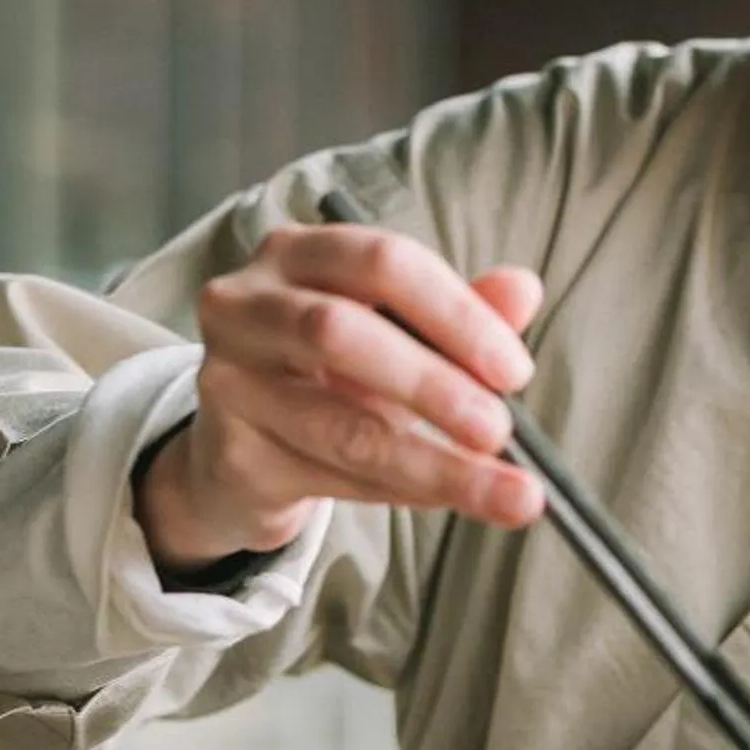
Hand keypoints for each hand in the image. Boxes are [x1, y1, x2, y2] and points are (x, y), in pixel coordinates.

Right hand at [138, 220, 546, 570]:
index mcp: (298, 253)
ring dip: (430, 461)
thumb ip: (459, 313)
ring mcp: (226, 379)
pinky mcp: (230, 453)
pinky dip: (395, 491)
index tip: (515, 372)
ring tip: (499, 489)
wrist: (245, 454)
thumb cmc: (332, 377)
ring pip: (336, 423)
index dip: (456, 315)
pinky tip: (439, 497)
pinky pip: (326, 476)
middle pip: (339, 332)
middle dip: (432, 385)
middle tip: (499, 431)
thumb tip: (523, 290)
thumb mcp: (400, 335)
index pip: (382, 263)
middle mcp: (246, 304)